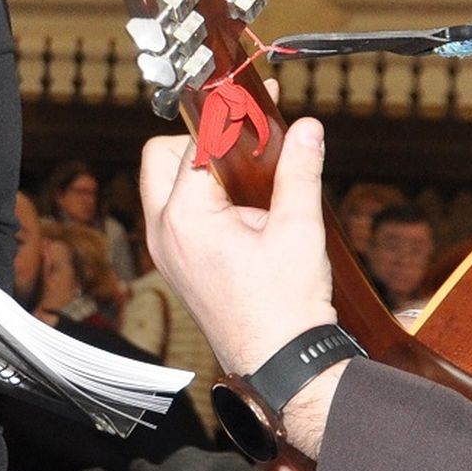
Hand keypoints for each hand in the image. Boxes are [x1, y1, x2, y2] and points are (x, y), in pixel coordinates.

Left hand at [140, 113, 336, 382]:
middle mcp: (164, 232)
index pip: (195, 144)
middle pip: (163, 158)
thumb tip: (308, 130)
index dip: (228, 121)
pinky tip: (248, 213)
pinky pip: (178, 216)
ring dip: (203, 172)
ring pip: (167, 186)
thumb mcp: (299, 228)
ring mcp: (166, 252)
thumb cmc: (285, 306)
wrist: (281, 363)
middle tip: (247, 147)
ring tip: (252, 182)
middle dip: (202, 144)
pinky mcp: (178, 266)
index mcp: (186, 217)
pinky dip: (205, 201)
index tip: (255, 107)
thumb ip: (299, 171)